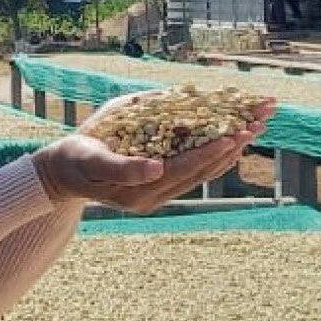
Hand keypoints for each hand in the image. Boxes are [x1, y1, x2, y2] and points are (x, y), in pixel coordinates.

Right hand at [35, 100, 267, 212]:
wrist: (62, 173)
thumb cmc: (75, 158)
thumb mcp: (92, 160)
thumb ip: (124, 168)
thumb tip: (156, 169)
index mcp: (138, 192)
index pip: (182, 170)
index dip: (209, 152)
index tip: (233, 136)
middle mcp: (154, 197)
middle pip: (201, 170)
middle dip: (232, 146)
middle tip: (259, 123)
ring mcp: (159, 195)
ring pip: (203, 171)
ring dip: (232, 149)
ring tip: (257, 126)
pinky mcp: (160, 188)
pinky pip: (194, 172)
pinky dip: (216, 155)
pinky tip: (235, 142)